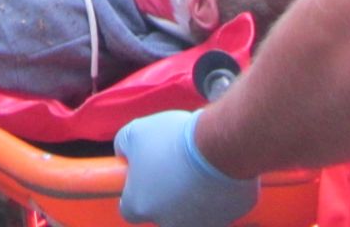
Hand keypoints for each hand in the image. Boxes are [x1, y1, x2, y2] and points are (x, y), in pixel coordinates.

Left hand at [114, 109, 259, 226]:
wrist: (220, 145)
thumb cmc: (173, 140)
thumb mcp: (135, 131)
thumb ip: (123, 146)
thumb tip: (123, 154)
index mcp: (140, 206)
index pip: (128, 209)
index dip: (133, 191)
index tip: (142, 174)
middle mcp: (167, 223)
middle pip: (161, 211)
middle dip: (166, 192)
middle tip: (174, 165)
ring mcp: (199, 224)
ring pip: (190, 211)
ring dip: (191, 193)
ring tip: (198, 165)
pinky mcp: (226, 217)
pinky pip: (218, 206)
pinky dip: (217, 192)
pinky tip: (219, 170)